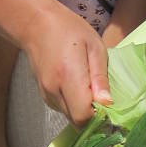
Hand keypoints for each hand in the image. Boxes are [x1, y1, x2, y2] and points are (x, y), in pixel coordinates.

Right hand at [23, 0, 111, 125]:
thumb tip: (107, 103)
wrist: (36, 25)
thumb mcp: (94, 46)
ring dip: (83, 110)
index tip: (109, 107)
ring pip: (70, 117)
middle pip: (76, 121)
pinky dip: (74, 105)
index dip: (98, 117)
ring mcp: (46, 94)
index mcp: (68, 76)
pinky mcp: (44, 96)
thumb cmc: (69, 30)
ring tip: (90, 89)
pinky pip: (63, 109)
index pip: (82, 116)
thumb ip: (100, 77)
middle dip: (93, 116)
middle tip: (103, 99)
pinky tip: (78, 87)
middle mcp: (54, 90)